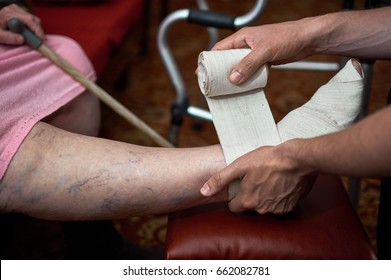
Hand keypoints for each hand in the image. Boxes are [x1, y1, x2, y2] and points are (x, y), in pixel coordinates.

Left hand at [0, 4, 44, 44]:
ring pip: (34, 19)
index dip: (37, 30)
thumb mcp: (0, 35)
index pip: (29, 20)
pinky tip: (27, 33)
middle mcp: (15, 9)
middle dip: (38, 31)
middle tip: (38, 41)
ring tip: (29, 37)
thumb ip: (9, 37)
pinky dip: (32, 28)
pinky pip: (31, 20)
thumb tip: (22, 39)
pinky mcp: (20, 12)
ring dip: (35, 30)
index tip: (42, 39)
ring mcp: (18, 10)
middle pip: (33, 19)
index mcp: (9, 13)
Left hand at [200, 143, 314, 213]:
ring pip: (264, 207)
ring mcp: (277, 210)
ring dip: (265, 197)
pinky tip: (280, 184)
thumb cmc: (268, 159)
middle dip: (251, 196)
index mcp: (247, 201)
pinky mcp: (290, 207)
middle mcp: (261, 209)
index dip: (236, 195)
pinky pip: (279, 206)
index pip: (234, 207)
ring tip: (269, 180)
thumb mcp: (240, 165)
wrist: (298, 159)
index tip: (242, 185)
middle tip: (257, 180)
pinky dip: (279, 198)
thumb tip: (203, 191)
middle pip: (249, 207)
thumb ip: (220, 180)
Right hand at [212, 20, 313, 84]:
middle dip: (219, 71)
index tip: (201, 71)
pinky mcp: (263, 61)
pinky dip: (245, 79)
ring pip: (238, 67)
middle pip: (227, 59)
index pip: (219, 48)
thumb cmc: (287, 37)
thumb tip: (233, 78)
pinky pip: (249, 71)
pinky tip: (243, 87)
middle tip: (212, 84)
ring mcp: (254, 53)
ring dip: (233, 77)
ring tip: (226, 89)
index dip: (209, 59)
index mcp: (242, 37)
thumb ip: (248, 64)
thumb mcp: (265, 51)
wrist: (307, 40)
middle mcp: (246, 44)